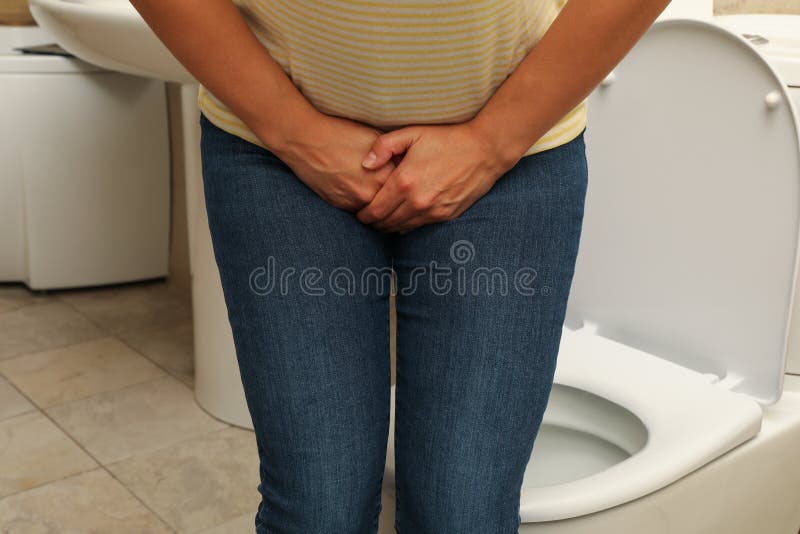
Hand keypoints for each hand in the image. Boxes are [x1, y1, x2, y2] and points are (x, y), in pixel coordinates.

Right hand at [267, 113, 396, 212]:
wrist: (306, 140)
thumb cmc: (340, 133)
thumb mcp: (374, 137)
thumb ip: (392, 154)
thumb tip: (407, 166)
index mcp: (384, 172)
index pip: (405, 186)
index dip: (406, 182)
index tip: (408, 181)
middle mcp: (372, 191)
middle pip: (393, 202)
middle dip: (396, 198)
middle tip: (398, 194)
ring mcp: (355, 201)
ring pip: (377, 210)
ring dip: (379, 205)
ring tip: (380, 196)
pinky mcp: (341, 206)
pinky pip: (359, 211)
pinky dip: (363, 206)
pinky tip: (360, 193)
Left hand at [355, 122, 516, 232]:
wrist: (484, 151)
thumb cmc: (447, 139)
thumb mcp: (413, 133)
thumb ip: (383, 146)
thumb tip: (365, 164)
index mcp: (404, 182)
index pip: (374, 210)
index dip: (362, 214)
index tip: (358, 212)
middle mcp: (417, 202)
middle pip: (385, 223)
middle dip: (373, 222)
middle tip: (367, 217)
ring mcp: (432, 212)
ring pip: (401, 229)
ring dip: (389, 226)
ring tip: (382, 219)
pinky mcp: (445, 216)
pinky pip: (418, 228)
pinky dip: (407, 225)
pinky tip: (403, 217)